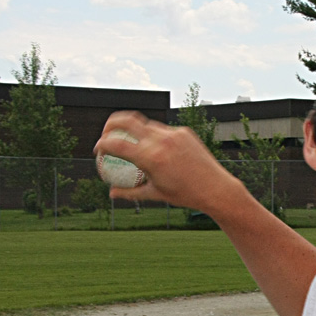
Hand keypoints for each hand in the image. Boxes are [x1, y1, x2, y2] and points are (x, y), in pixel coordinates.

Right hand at [93, 111, 242, 214]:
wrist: (216, 188)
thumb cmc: (185, 195)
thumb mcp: (155, 194)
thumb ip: (130, 192)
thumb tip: (111, 193)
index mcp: (151, 158)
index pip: (116, 144)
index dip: (102, 145)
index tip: (98, 150)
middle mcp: (161, 141)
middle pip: (126, 120)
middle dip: (110, 124)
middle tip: (106, 134)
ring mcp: (173, 134)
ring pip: (146, 125)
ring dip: (134, 131)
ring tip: (131, 143)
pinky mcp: (184, 132)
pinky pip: (163, 130)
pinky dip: (154, 137)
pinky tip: (156, 149)